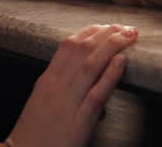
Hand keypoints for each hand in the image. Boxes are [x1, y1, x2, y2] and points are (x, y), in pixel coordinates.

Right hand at [7, 23, 137, 146]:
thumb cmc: (33, 134)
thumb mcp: (41, 103)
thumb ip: (60, 88)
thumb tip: (84, 80)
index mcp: (47, 80)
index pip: (68, 46)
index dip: (90, 32)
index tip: (105, 26)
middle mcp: (56, 86)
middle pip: (82, 49)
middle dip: (106, 34)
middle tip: (125, 27)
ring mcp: (67, 102)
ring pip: (90, 65)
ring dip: (112, 46)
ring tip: (129, 36)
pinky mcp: (78, 122)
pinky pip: (96, 94)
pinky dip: (110, 75)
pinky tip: (121, 62)